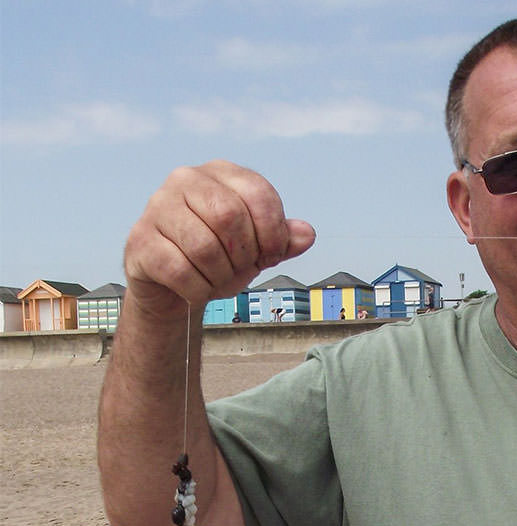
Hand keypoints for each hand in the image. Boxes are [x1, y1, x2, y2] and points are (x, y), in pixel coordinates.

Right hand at [123, 160, 315, 319]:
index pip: (258, 194)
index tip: (270, 255)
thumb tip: (306, 234)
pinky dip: (198, 290)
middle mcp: (185, 179)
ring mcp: (157, 207)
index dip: (273, 233)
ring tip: (217, 278)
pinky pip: (180, 270)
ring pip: (204, 247)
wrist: (174, 286)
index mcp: (220, 173)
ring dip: (221, 276)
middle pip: (229, 216)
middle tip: (242, 268)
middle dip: (245, 254)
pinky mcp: (140, 240)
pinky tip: (197, 289)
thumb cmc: (221, 259)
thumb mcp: (259, 248)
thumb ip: (283, 240)